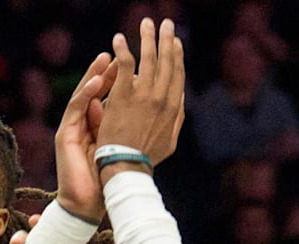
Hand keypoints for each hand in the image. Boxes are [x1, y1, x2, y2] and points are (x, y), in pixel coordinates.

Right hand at [53, 52, 117, 221]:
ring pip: (83, 95)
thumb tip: (144, 108)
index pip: (108, 98)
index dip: (120, 79)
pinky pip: (76, 107)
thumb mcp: (122, 148)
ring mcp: (71, 129)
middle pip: (94, 92)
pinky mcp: (64, 134)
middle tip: (118, 52)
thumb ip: (127, 129)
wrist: (87, 205)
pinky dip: (87, 92)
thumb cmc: (106, 182)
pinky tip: (99, 79)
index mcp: (97, 128)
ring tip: (106, 58)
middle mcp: (82, 125)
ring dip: (94, 75)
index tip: (133, 64)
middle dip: (106, 71)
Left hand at [95, 19, 185, 169]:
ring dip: (148, 38)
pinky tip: (118, 38)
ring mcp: (143, 95)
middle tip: (166, 24)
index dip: (177, 56)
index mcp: (173, 107)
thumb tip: (180, 99)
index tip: (175, 42)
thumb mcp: (169, 141)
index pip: (177, 74)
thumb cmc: (146, 158)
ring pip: (148, 59)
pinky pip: (125, 65)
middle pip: (167, 61)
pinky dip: (123, 49)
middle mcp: (162, 97)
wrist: (127, 166)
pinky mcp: (123, 95)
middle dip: (167, 40)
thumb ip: (176, 118)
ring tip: (146, 23)